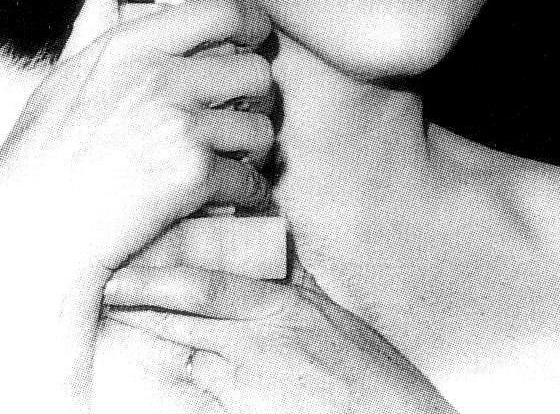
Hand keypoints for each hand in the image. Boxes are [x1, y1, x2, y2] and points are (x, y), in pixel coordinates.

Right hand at [0, 0, 275, 411]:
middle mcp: (162, 79)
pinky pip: (250, 177)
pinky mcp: (193, 176)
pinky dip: (249, 190)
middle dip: (260, 94)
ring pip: (260, 127)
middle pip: (255, 70)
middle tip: (248, 110)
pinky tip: (237, 194)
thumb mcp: (65, 74)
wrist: (35, 228)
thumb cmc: (44, 153)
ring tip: (240, 155)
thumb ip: (95, 22)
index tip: (258, 34)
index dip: (254, 19)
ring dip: (256, 146)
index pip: (222, 10)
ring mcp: (181, 126)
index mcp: (134, 47)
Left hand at [99, 260, 457, 413]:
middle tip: (102, 289)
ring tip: (112, 320)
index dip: (158, 279)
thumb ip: (296, 280)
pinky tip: (146, 374)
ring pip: (183, 356)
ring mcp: (250, 385)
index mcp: (280, 308)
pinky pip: (198, 398)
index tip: (123, 271)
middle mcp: (258, 342)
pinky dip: (169, 383)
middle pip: (183, 320)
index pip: (205, 287)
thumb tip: (271, 247)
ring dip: (146, 337)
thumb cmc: (371, 371)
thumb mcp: (333, 313)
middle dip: (139, 305)